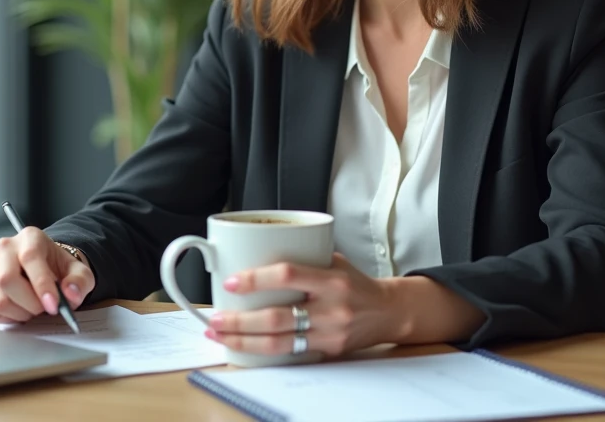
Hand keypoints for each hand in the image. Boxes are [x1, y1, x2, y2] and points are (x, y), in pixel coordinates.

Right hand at [0, 227, 94, 323]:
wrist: (47, 269)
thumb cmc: (59, 268)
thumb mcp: (79, 271)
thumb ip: (80, 281)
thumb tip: (71, 293)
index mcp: (30, 237)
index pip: (30, 258)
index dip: (41, 285)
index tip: (53, 305)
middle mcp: (5, 248)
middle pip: (6, 280)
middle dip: (29, 303)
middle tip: (44, 308)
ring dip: (20, 314)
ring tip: (33, 308)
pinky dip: (7, 318)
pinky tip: (20, 310)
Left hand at [205, 253, 400, 357]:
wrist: (388, 311)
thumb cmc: (355, 283)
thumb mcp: (334, 261)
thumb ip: (302, 258)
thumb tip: (257, 250)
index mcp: (332, 279)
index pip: (289, 275)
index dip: (256, 279)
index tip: (232, 282)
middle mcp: (331, 308)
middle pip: (277, 317)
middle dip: (240, 321)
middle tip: (215, 319)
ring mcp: (330, 333)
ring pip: (279, 343)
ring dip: (244, 341)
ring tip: (220, 335)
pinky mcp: (328, 351)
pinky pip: (290, 354)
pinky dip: (263, 352)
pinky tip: (243, 347)